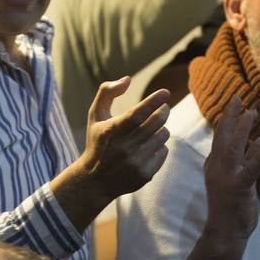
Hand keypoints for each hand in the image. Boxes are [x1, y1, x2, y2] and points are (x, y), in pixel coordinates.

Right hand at [76, 77, 171, 200]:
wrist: (94, 180)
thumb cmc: (97, 142)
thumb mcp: (95, 115)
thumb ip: (107, 92)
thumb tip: (128, 79)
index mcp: (113, 130)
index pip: (138, 113)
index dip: (153, 101)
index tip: (165, 92)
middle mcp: (125, 147)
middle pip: (156, 122)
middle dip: (163, 111)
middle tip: (163, 108)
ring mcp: (136, 162)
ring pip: (162, 135)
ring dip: (161, 128)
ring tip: (152, 130)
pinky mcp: (145, 174)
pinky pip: (163, 151)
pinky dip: (159, 145)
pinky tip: (148, 147)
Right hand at [202, 94, 259, 242]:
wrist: (224, 233)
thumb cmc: (229, 208)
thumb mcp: (231, 180)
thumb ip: (240, 162)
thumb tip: (252, 143)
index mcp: (214, 165)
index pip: (220, 138)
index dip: (228, 119)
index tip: (236, 105)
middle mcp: (217, 167)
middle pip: (222, 135)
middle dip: (230, 115)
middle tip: (237, 96)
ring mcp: (227, 177)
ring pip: (233, 146)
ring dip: (241, 127)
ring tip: (250, 111)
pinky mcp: (239, 187)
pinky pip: (250, 168)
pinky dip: (258, 154)